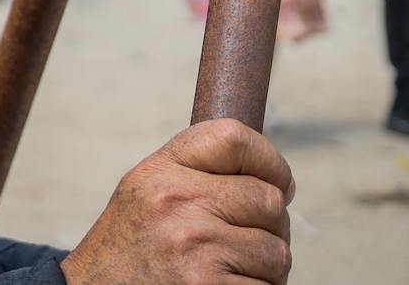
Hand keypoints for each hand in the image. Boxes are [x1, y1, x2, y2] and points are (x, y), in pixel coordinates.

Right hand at [62, 119, 292, 284]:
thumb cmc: (128, 249)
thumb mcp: (144, 192)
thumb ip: (195, 172)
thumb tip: (275, 179)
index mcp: (161, 173)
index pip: (235, 138)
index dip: (270, 161)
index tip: (280, 182)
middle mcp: (178, 204)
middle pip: (269, 200)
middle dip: (271, 224)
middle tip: (248, 238)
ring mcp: (197, 250)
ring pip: (276, 252)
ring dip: (265, 266)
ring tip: (231, 269)